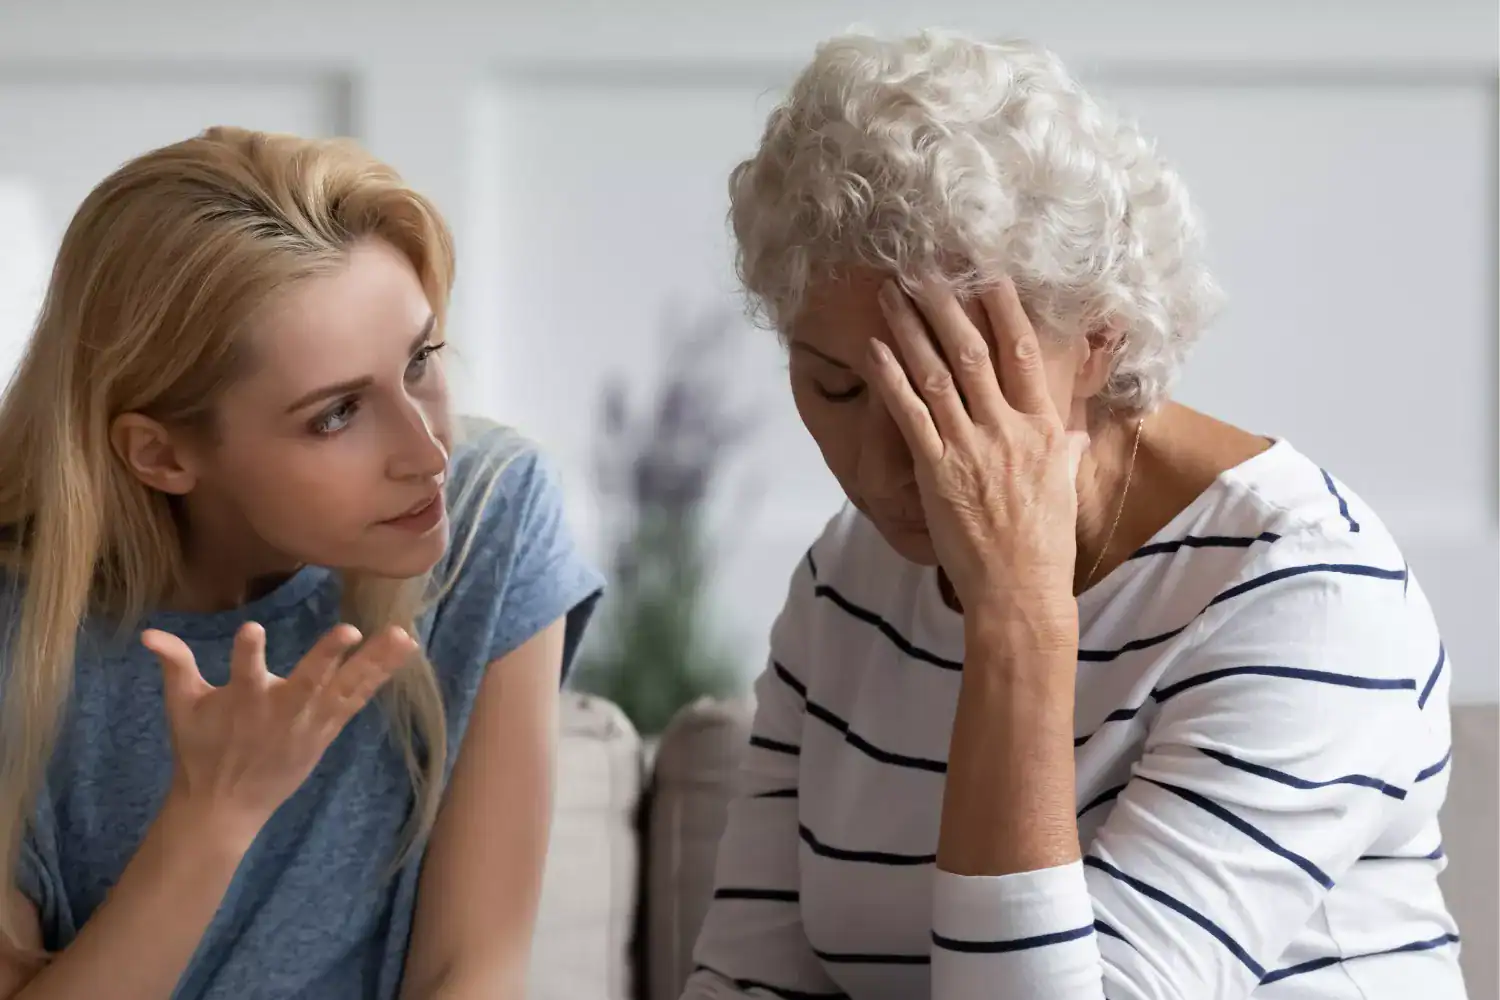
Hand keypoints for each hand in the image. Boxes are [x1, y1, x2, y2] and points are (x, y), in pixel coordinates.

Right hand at [140, 621, 416, 843]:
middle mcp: (280, 711)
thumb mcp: (181, 708)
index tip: (253, 631)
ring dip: (374, 662)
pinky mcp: (326, 731)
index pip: (244, 671)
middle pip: (308, 681)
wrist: (223, 805)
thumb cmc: (200, 750)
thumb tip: (148, 632)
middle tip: (349, 631)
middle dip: (327, 657)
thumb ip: (175, 665)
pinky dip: (379, 678)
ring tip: (404, 636)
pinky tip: (402, 654)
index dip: (248, 652)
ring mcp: (309, 723)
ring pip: (345, 688)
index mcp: (242, 701)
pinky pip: (357, 700)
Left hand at [866, 277, 1083, 639]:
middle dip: (946, 306)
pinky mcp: (937, 472)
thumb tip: (1078, 435)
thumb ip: (1066, 453)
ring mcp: (970, 448)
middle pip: (973, 352)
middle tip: (922, 269)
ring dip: (911, 329)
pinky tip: (874, 350)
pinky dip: (890, 379)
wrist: (1020, 591)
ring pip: (936, 374)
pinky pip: (909, 415)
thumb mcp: (1064, 489)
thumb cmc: (1044, 546)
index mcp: (1042, 429)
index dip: (1004, 310)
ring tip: (892, 294)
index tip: (988, 275)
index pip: (1023, 355)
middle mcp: (1007, 430)